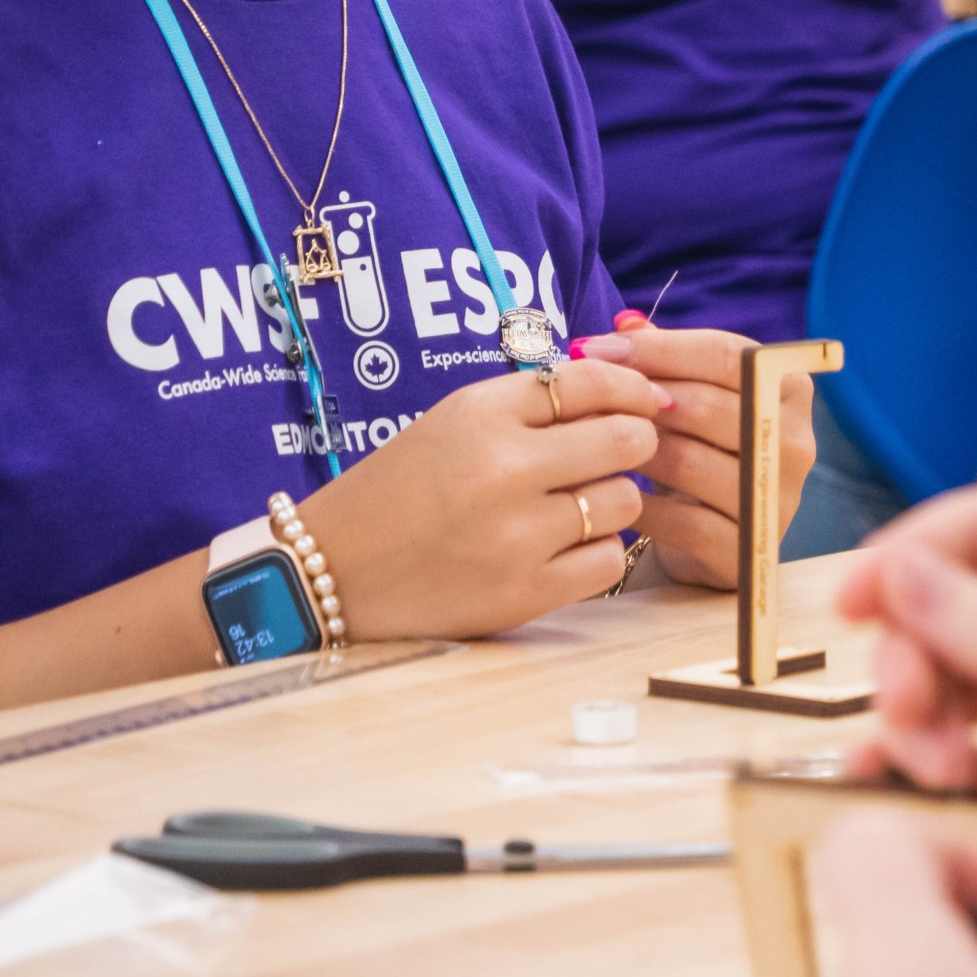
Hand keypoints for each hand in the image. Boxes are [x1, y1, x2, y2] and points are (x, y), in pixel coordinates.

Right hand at [293, 357, 665, 639]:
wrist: (333, 571)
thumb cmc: (402, 489)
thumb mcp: (455, 421)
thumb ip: (533, 405)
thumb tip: (628, 394)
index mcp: (481, 412)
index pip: (591, 382)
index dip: (631, 388)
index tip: (643, 399)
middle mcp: (503, 468)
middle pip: (625, 439)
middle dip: (636, 441)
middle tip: (623, 452)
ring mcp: (517, 535)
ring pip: (624, 502)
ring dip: (614, 500)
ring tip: (580, 504)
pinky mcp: (524, 594)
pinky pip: (608, 562)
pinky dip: (597, 553)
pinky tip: (565, 547)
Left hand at [572, 323, 815, 587]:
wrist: (710, 539)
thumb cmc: (698, 449)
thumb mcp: (687, 396)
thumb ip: (662, 356)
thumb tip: (624, 326)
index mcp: (789, 388)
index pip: (727, 354)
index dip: (659, 348)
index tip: (598, 349)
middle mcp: (796, 443)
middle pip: (709, 406)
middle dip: (640, 399)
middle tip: (588, 400)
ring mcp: (778, 501)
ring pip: (691, 462)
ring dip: (635, 451)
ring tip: (597, 444)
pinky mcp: (749, 551)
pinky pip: (683, 522)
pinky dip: (640, 506)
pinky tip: (612, 494)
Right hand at [837, 490, 976, 943]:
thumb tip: (896, 574)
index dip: (908, 555)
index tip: (851, 597)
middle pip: (942, 608)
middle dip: (910, 652)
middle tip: (907, 700)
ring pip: (938, 683)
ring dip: (914, 717)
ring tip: (931, 760)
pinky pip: (948, 757)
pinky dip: (912, 766)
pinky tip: (889, 780)